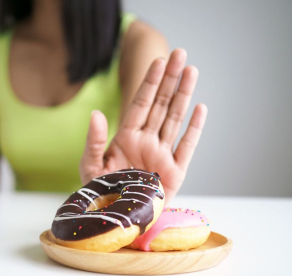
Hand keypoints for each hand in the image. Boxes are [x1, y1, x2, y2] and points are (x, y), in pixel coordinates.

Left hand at [80, 49, 207, 202]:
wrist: (116, 219)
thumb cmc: (100, 193)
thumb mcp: (90, 166)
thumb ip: (94, 140)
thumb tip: (96, 114)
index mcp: (127, 137)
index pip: (140, 103)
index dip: (150, 82)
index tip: (159, 61)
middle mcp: (147, 141)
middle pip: (160, 104)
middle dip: (170, 79)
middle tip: (180, 54)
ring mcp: (162, 155)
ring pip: (175, 119)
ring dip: (184, 95)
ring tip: (192, 71)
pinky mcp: (175, 173)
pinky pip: (187, 147)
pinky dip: (194, 128)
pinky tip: (200, 108)